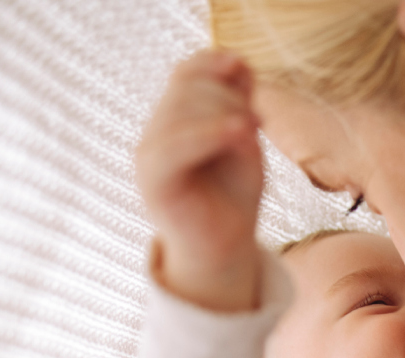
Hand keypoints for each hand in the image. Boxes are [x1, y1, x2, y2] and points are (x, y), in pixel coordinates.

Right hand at [136, 49, 263, 310]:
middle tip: (255, 124)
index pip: (185, 73)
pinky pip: (175, 145)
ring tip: (251, 134)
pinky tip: (241, 133)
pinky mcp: (153, 180)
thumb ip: (237, 103)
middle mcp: (155, 133)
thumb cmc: (234, 196)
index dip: (212, 62)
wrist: (225, 248)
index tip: (244, 68)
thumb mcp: (243, 141)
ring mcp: (149, 155)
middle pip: (187, 88)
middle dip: (228, 96)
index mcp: (173, 121)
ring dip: (224, 113)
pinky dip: (211, 133)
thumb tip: (238, 63)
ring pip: (181, 110)